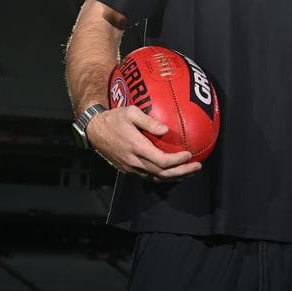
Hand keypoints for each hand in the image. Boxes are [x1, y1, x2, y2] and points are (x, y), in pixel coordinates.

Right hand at [87, 106, 201, 181]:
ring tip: (190, 172)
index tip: (189, 154)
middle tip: (197, 167)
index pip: (161, 160)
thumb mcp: (130, 112)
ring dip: (175, 177)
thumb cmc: (114, 118)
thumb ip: (148, 121)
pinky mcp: (127, 169)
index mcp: (136, 147)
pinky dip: (163, 177)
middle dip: (182, 172)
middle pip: (162, 173)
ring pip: (156, 178)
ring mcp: (130, 168)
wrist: (94, 130)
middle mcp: (134, 161)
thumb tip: (166, 130)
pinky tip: (173, 172)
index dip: (177, 161)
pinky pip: (148, 177)